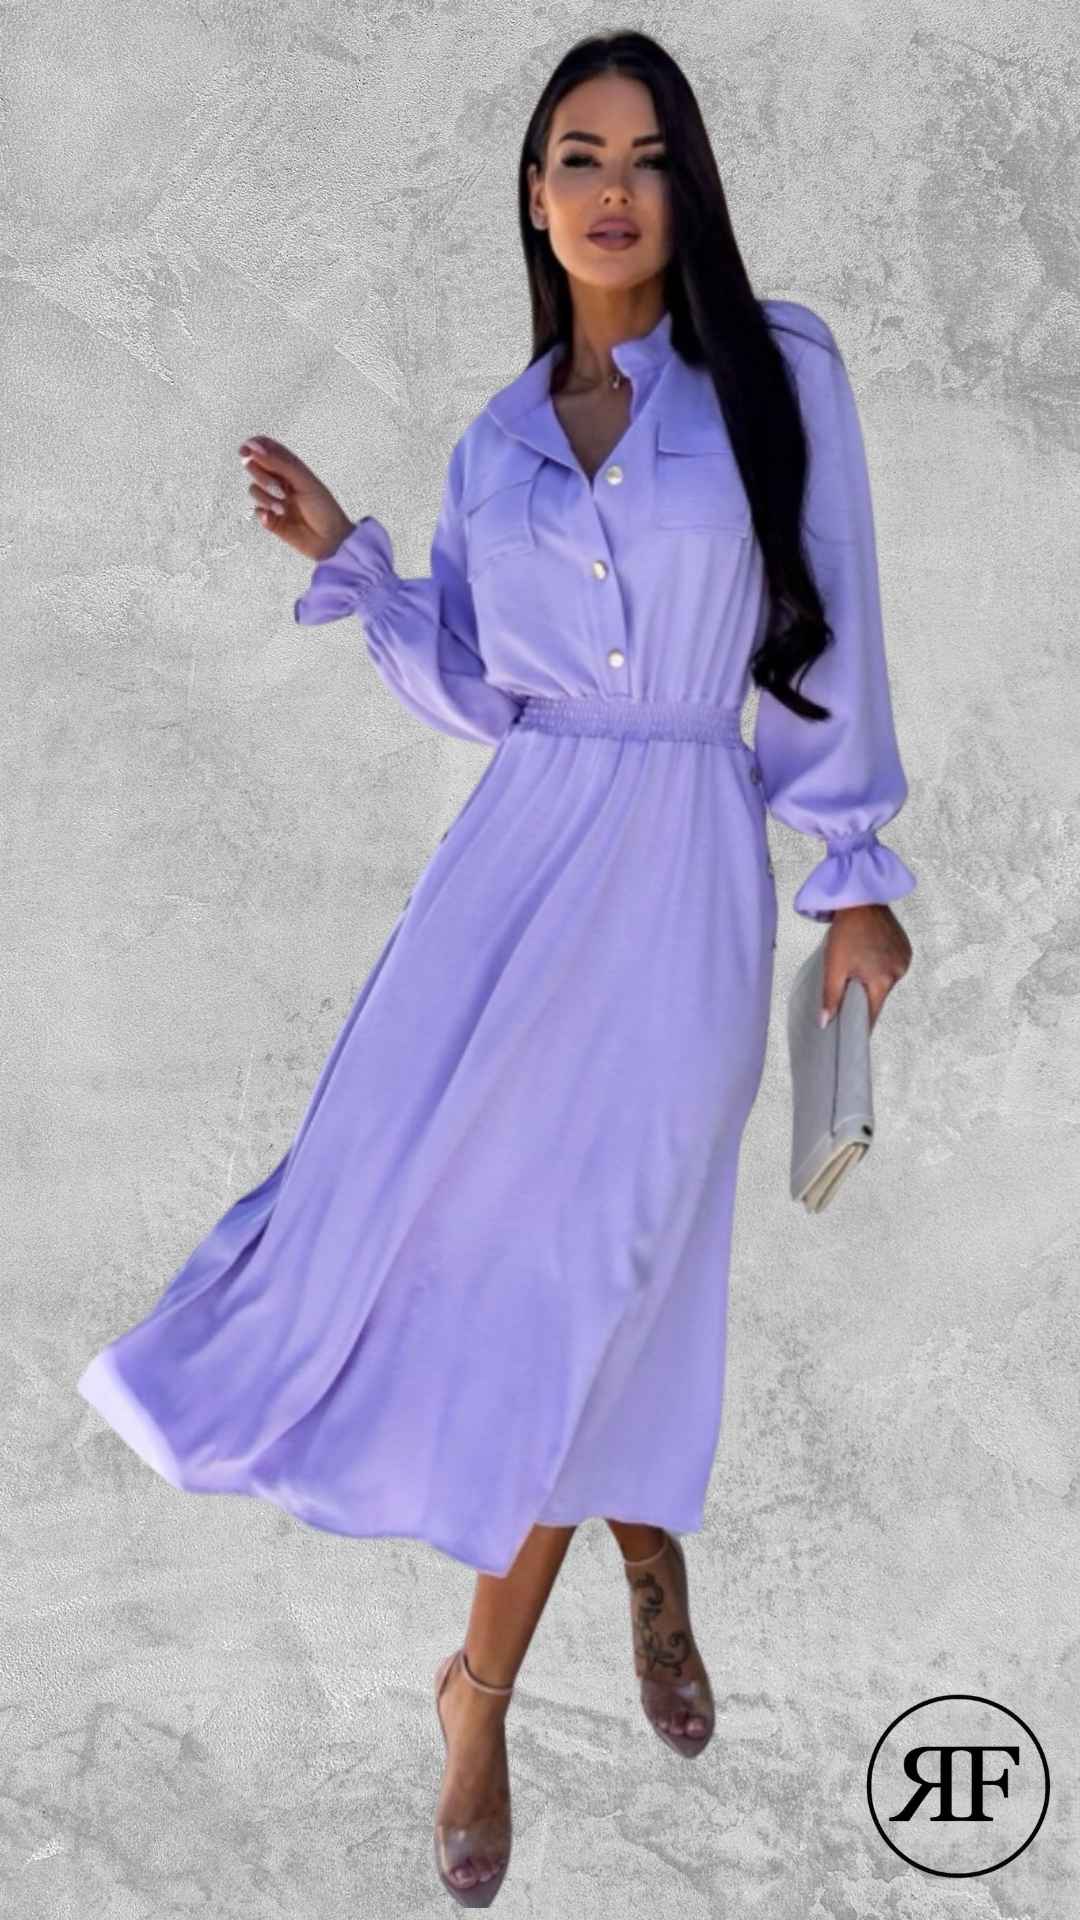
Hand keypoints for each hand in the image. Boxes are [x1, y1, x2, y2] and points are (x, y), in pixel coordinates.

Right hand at [238, 435, 354, 561]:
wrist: (331, 541)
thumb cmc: (324, 508)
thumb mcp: (303, 481)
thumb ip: (279, 463)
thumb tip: (253, 447)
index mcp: (290, 467)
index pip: (266, 448)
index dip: (253, 446)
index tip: (245, 450)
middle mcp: (280, 481)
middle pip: (255, 466)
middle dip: (260, 474)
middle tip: (277, 487)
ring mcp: (274, 499)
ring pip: (253, 489)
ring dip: (265, 497)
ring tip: (283, 508)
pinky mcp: (270, 519)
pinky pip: (256, 511)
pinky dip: (264, 514)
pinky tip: (277, 518)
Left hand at [820, 903, 911, 1031]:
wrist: (861, 899)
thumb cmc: (846, 931)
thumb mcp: (833, 965)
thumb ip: (831, 996)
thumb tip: (825, 1023)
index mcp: (882, 980)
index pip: (871, 1013)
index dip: (860, 1024)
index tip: (851, 1034)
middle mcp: (898, 972)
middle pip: (878, 997)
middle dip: (863, 996)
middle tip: (848, 989)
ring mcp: (904, 960)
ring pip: (885, 982)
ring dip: (872, 980)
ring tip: (858, 966)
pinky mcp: (905, 949)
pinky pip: (891, 967)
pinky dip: (880, 967)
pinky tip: (869, 955)